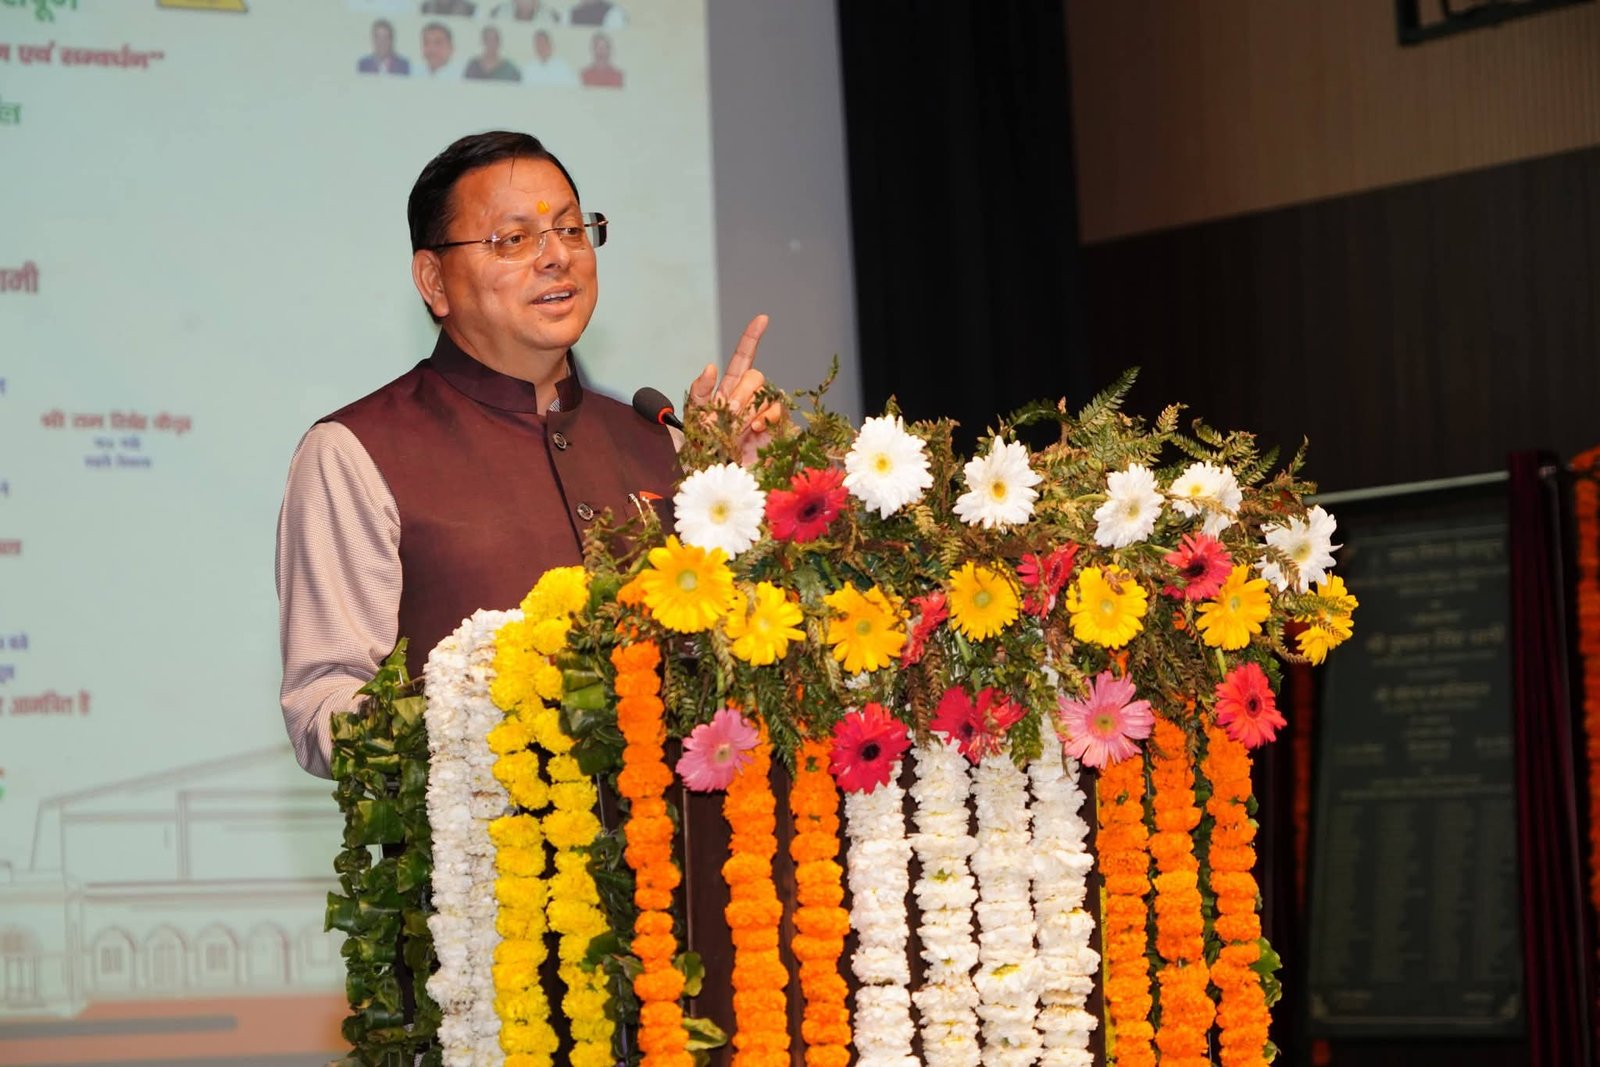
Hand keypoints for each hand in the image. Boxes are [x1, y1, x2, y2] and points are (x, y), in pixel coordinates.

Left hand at [687, 313, 786, 464]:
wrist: (714, 488)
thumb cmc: (698, 462)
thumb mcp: (687, 426)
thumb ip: (696, 395)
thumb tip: (711, 367)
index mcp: (724, 394)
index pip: (741, 359)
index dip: (752, 338)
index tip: (763, 319)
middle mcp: (746, 401)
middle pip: (752, 375)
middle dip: (739, 392)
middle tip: (728, 414)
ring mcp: (761, 416)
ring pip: (764, 392)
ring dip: (749, 407)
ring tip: (738, 429)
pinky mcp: (775, 432)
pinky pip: (777, 411)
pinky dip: (766, 416)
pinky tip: (755, 430)